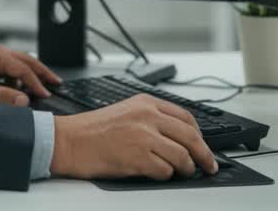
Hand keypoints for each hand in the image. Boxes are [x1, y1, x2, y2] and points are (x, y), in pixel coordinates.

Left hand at [0, 44, 61, 106]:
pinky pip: (9, 70)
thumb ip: (4, 97)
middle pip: (26, 61)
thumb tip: (25, 100)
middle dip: (42, 72)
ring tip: (43, 84)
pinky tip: (22, 88)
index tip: (46, 95)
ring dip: (31, 74)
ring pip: (19, 65)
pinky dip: (19, 78)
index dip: (37, 83)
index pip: (24, 69)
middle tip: (56, 82)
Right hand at [50, 94, 217, 179]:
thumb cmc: (92, 130)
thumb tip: (178, 137)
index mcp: (146, 103)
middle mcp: (148, 116)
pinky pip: (166, 171)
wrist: (69, 141)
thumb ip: (151, 118)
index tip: (204, 146)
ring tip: (181, 172)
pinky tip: (157, 173)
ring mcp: (144, 136)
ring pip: (182, 156)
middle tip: (208, 165)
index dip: (200, 135)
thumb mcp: (125, 111)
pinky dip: (165, 175)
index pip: (186, 118)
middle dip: (204, 155)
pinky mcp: (139, 157)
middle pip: (191, 137)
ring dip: (185, 168)